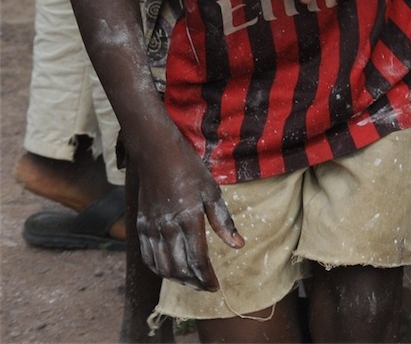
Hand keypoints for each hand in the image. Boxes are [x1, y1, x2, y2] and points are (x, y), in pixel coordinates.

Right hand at [134, 138, 242, 290]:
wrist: (157, 155)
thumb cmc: (189, 170)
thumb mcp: (212, 192)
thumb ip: (223, 221)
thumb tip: (238, 245)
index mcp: (188, 219)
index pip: (197, 259)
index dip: (207, 277)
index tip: (216, 287)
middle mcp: (167, 228)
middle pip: (178, 268)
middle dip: (193, 283)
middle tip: (206, 287)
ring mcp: (151, 228)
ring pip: (161, 267)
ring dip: (177, 280)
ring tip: (191, 282)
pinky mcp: (141, 226)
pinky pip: (147, 257)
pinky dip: (158, 269)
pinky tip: (170, 271)